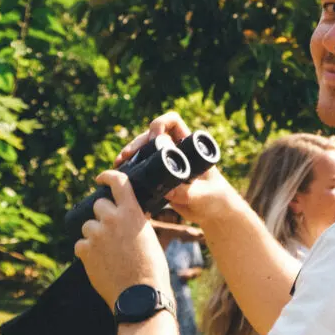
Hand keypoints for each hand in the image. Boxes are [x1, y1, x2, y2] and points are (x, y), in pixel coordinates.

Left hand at [74, 170, 171, 309]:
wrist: (140, 295)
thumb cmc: (151, 267)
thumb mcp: (149, 236)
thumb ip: (136, 220)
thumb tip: (130, 213)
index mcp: (132, 212)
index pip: (118, 181)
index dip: (107, 176)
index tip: (101, 179)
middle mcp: (112, 219)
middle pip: (99, 205)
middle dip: (103, 215)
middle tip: (111, 231)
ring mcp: (97, 234)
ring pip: (88, 225)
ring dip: (94, 234)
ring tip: (108, 251)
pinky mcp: (85, 251)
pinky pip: (80, 244)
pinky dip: (87, 251)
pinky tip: (100, 261)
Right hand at [117, 112, 239, 228]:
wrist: (214, 213)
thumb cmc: (216, 199)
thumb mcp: (204, 196)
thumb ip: (188, 193)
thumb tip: (167, 191)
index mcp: (190, 146)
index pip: (173, 122)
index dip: (160, 124)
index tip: (153, 138)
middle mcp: (177, 149)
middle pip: (153, 135)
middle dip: (138, 141)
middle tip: (127, 154)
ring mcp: (168, 162)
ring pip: (145, 149)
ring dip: (131, 153)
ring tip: (119, 162)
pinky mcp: (160, 176)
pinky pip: (143, 166)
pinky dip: (131, 167)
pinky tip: (120, 172)